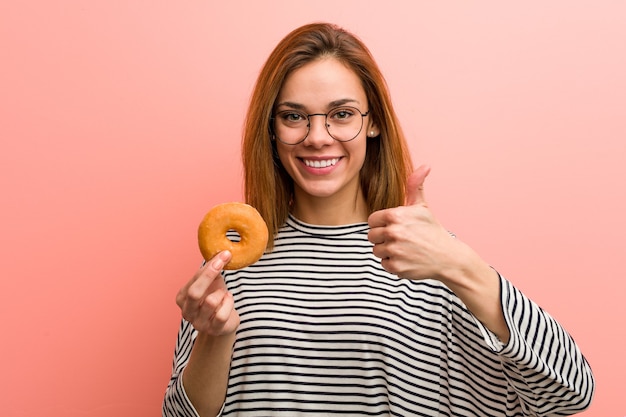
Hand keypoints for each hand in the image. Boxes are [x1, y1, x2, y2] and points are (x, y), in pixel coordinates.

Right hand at [176, 250, 239, 335]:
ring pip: (211, 302)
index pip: (194, 279)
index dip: (209, 266)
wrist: (224, 323)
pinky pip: (222, 314)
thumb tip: (222, 253)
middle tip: (223, 262)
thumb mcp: (212, 283)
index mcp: (182, 297)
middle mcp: (187, 311)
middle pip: (194, 292)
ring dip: (222, 293)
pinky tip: (228, 301)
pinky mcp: (213, 330)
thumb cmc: (216, 299)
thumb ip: (212, 270)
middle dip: (209, 275)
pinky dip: (229, 303)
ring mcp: (199, 323)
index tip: (223, 255)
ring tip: (224, 293)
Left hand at [367, 165, 459, 280]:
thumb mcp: (422, 207)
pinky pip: (383, 264)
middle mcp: (393, 232)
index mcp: (396, 215)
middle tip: (401, 239)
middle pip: (372, 236)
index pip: (372, 220)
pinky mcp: (396, 267)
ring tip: (404, 248)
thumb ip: (415, 186)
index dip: (381, 224)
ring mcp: (394, 250)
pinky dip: (393, 264)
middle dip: (383, 238)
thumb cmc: (432, 230)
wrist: (447, 257)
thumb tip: (425, 166)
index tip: (394, 227)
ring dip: (387, 251)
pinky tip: (407, 259)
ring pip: (376, 250)